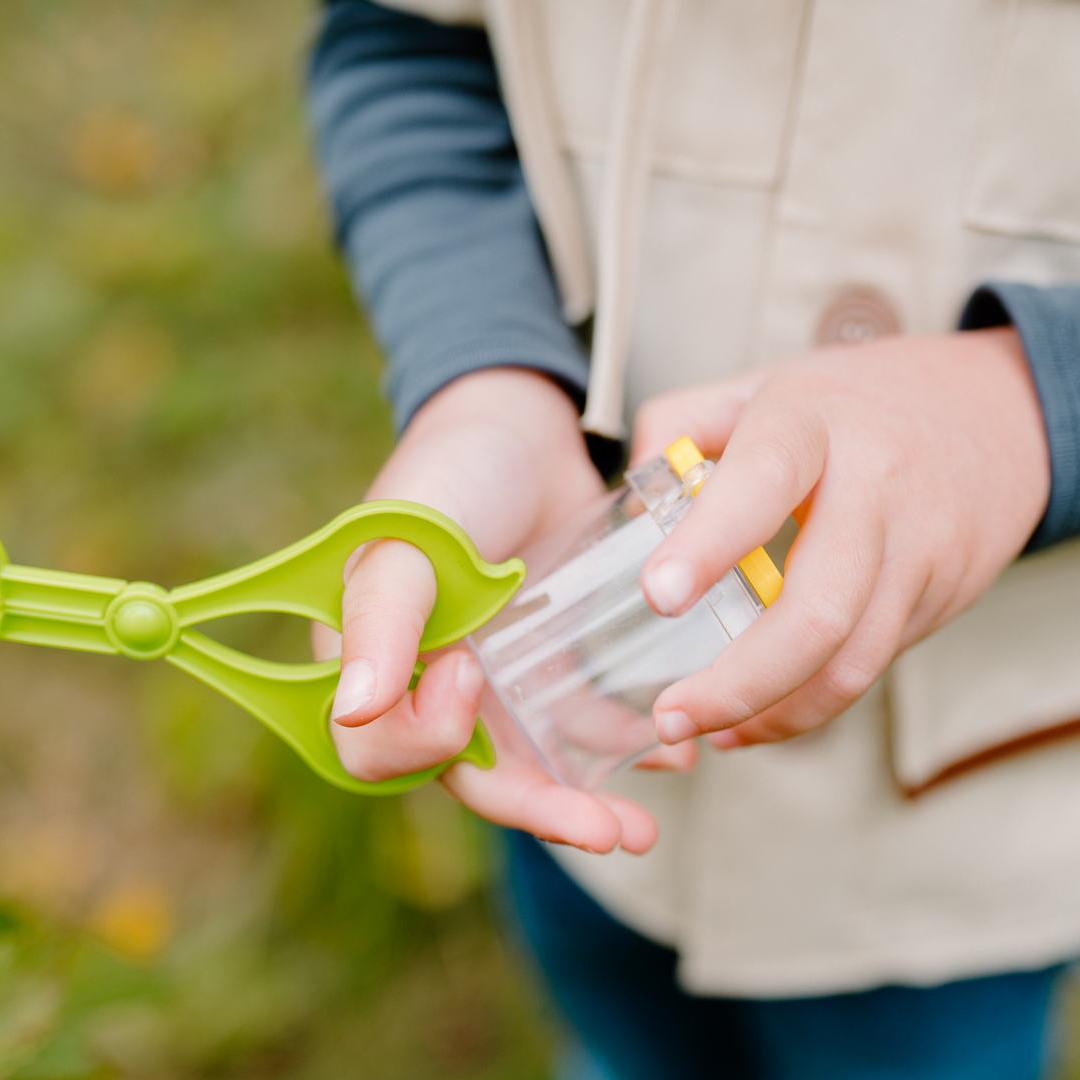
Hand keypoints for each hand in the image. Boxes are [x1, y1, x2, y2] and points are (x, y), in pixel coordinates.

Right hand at [314, 369, 661, 853]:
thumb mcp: (408, 534)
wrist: (517, 429)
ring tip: (641, 830)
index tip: (471, 676)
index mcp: (368, 664)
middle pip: (472, 778)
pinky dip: (618, 746)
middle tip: (607, 833)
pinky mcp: (547, 668)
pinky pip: (577, 725)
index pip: (380, 748)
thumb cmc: (448, 473)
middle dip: (538, 810)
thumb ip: (382, 615)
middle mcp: (427, 688)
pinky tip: (667, 755)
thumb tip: (356, 711)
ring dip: (584, 801)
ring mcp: (493, 683)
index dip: (426, 740)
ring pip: (532, 766)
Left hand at [631, 328, 1050, 748]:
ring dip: (773, 714)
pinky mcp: (943, 595)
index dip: (710, 543)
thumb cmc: (855, 402)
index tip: (659, 596)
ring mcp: (919, 549)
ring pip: (851, 660)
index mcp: (811, 424)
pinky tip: (762, 712)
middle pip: (817, 610)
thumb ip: (681, 427)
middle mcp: (875, 487)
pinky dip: (810, 704)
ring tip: (707, 729)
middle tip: (670, 716)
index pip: (762, 481)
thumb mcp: (762, 384)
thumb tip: (629, 505)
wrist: (994, 409)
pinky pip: (873, 664)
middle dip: (738, 682)